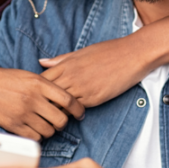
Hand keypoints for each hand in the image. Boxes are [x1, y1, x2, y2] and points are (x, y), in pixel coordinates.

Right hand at [0, 66, 84, 140]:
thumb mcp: (24, 75)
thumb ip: (43, 85)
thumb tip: (62, 97)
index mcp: (38, 82)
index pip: (68, 99)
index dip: (78, 109)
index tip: (79, 114)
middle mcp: (33, 97)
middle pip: (61, 119)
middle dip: (61, 123)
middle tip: (56, 121)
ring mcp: (22, 112)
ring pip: (49, 130)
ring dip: (48, 130)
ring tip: (42, 125)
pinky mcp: (12, 125)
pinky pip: (34, 137)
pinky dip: (36, 136)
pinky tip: (31, 130)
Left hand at [39, 35, 153, 107]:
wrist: (132, 55)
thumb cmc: (109, 51)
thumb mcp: (82, 52)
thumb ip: (61, 59)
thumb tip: (41, 62)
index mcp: (66, 64)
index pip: (42, 80)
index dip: (37, 89)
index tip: (36, 95)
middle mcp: (71, 76)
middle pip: (47, 94)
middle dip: (42, 103)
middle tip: (39, 110)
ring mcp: (82, 88)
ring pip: (59, 105)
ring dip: (55, 111)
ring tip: (52, 116)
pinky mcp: (94, 98)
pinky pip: (76, 109)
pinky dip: (71, 113)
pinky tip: (71, 115)